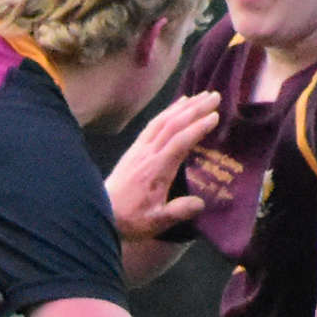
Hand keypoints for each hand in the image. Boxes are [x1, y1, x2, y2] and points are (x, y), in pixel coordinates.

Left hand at [106, 92, 219, 239]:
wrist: (101, 214)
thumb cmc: (131, 218)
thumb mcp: (156, 221)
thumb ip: (178, 211)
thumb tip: (200, 203)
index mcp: (156, 169)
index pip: (179, 142)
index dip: (197, 128)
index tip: (215, 116)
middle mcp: (147, 153)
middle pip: (172, 124)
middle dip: (194, 109)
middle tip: (215, 96)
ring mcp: (139, 148)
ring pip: (162, 121)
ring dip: (182, 106)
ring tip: (201, 95)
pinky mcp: (134, 149)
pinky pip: (152, 125)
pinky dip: (167, 112)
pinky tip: (177, 106)